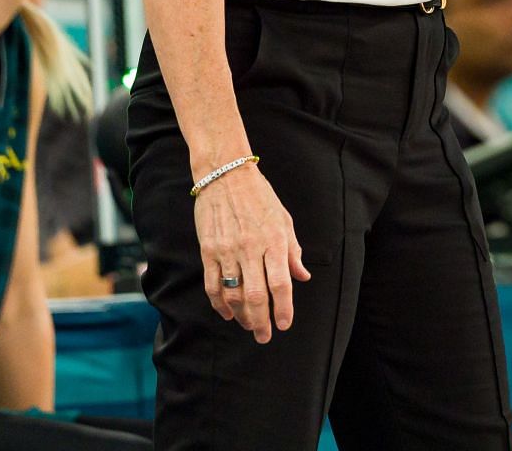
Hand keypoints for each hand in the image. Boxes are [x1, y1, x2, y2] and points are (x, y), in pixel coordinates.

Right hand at [194, 163, 309, 342]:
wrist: (225, 175)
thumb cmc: (260, 197)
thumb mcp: (284, 220)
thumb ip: (293, 251)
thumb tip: (302, 277)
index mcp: (274, 241)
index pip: (280, 283)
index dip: (283, 308)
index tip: (284, 325)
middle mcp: (250, 248)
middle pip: (255, 295)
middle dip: (261, 321)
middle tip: (264, 336)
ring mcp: (227, 251)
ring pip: (233, 294)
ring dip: (242, 316)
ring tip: (249, 326)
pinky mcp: (208, 251)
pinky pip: (213, 285)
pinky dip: (220, 304)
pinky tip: (228, 313)